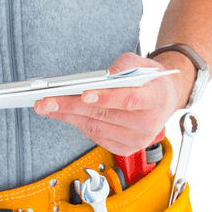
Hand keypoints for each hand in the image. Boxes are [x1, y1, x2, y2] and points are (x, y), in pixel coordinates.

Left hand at [33, 51, 187, 154]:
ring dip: (68, 116)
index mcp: (155, 99)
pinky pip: (95, 136)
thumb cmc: (149, 80)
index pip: (129, 100)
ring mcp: (137, 140)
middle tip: (47, 100)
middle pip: (104, 115)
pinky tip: (64, 114)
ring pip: (95, 127)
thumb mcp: (140, 63)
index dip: (106, 98)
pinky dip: (78, 123)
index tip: (83, 94)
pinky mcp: (125, 149)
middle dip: (71, 107)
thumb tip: (105, 76)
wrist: (164, 99)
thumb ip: (123, 65)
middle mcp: (147, 124)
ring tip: (47, 106)